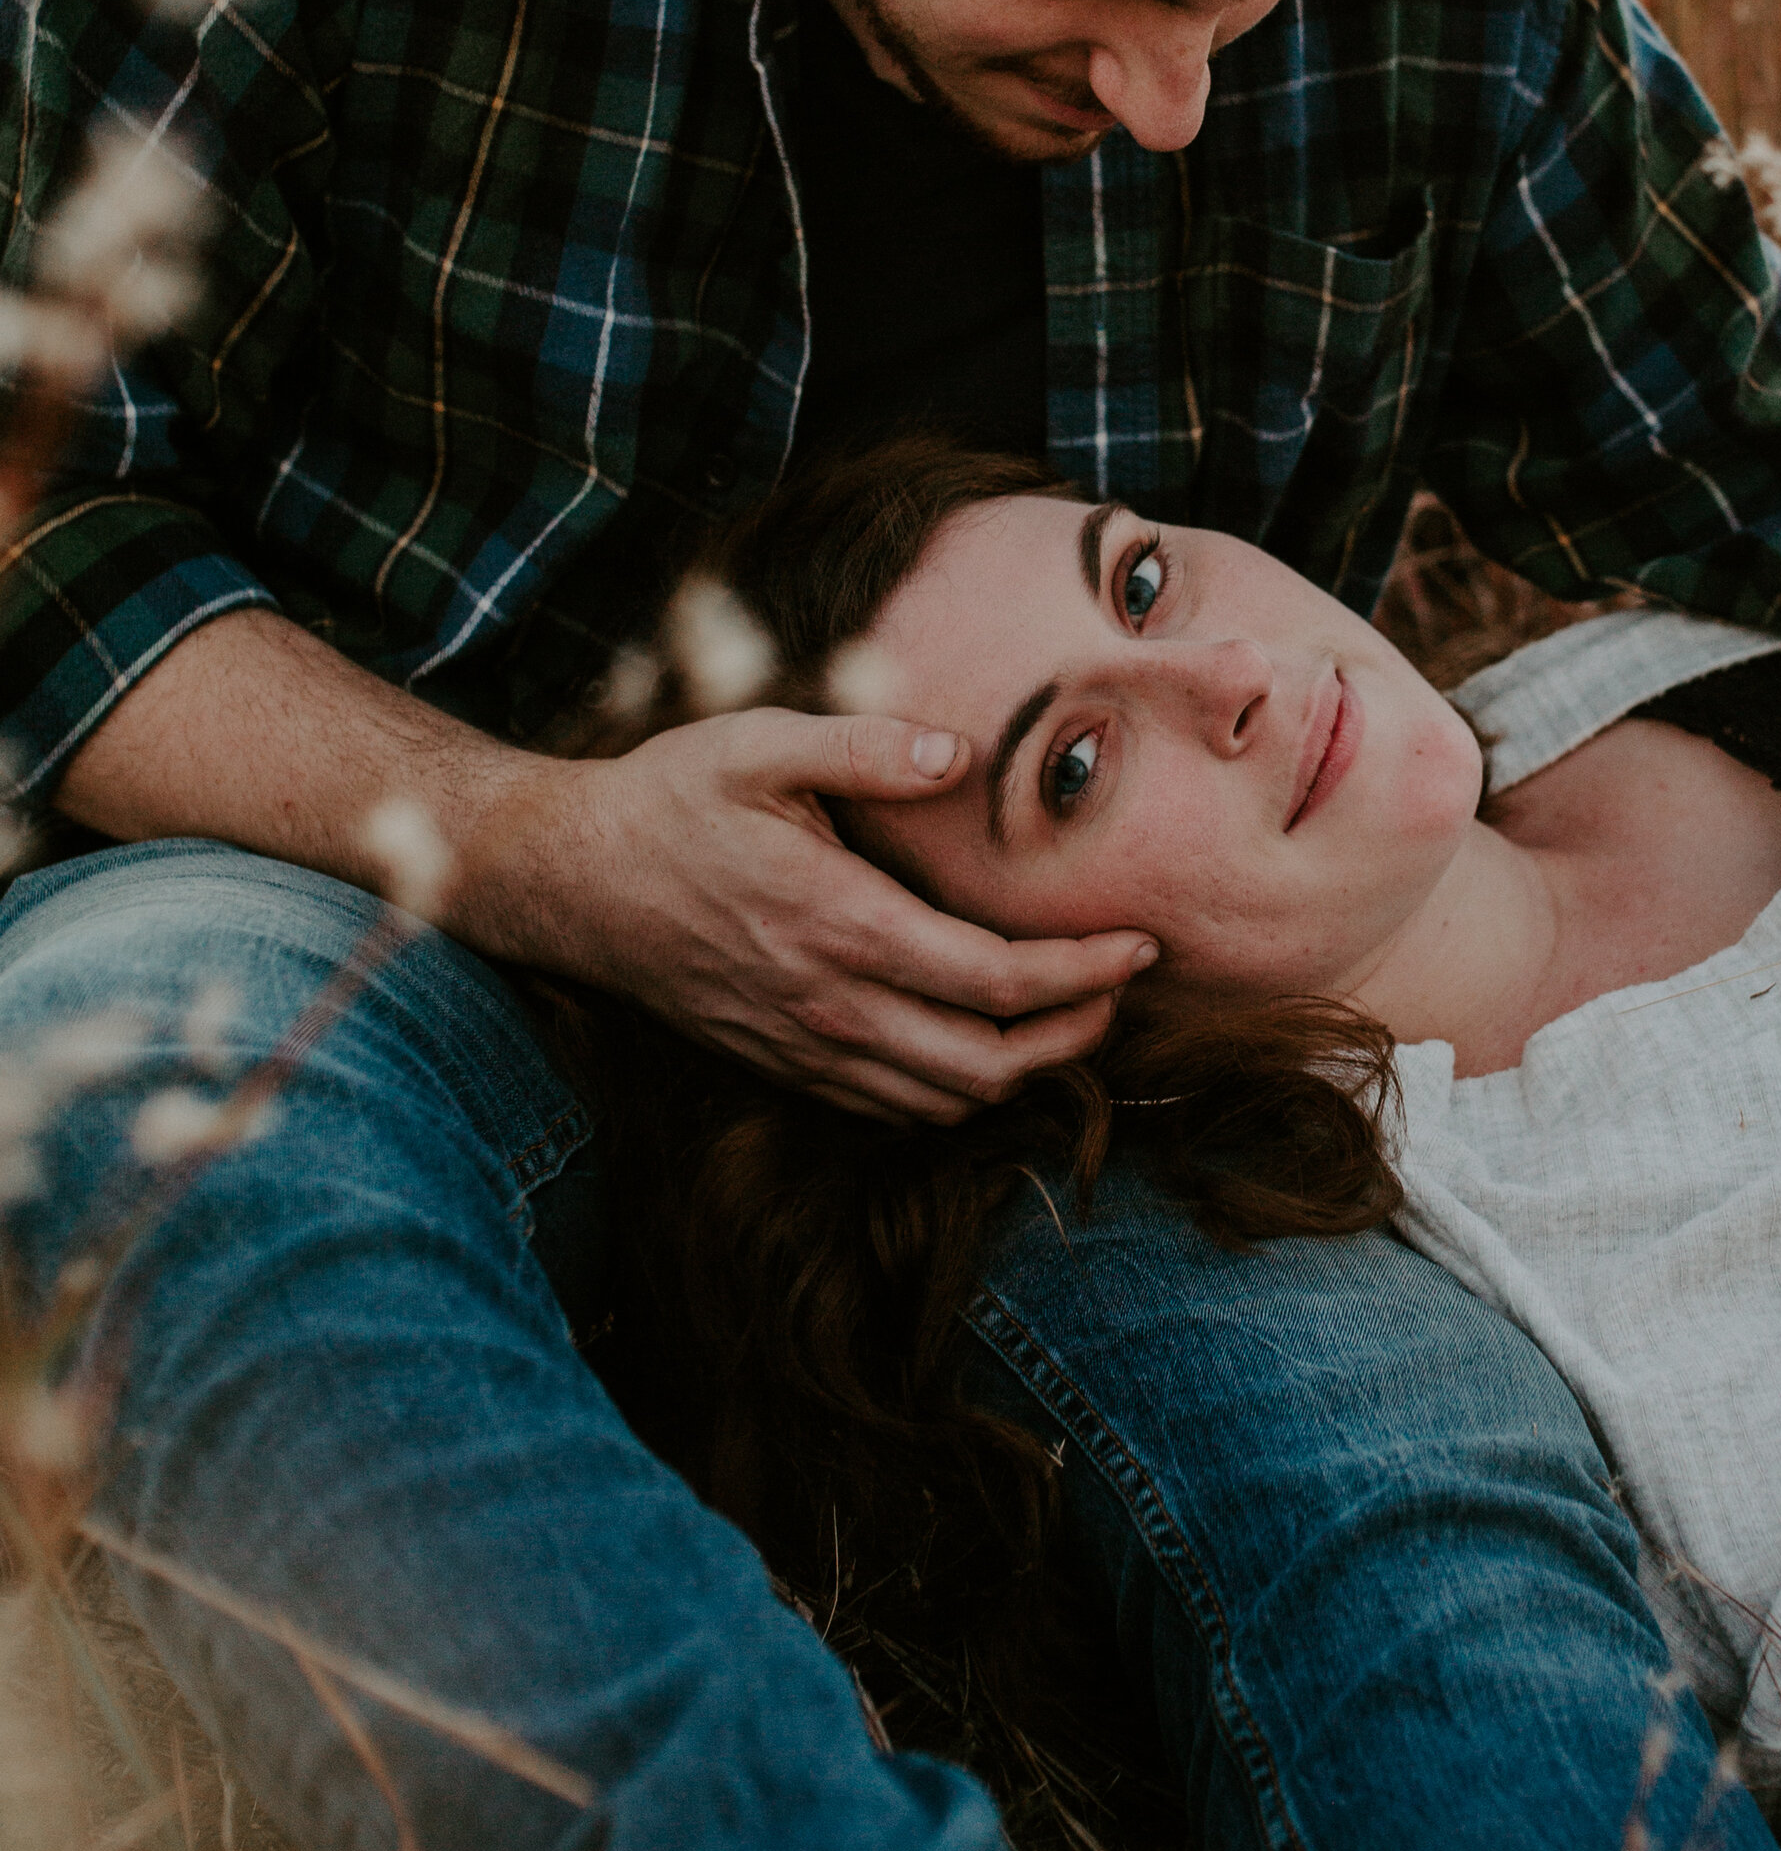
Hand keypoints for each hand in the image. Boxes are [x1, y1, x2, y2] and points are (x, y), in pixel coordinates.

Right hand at [474, 711, 1158, 1124]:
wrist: (568, 881)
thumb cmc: (669, 799)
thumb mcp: (758, 743)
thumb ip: (867, 745)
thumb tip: (961, 754)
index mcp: (840, 926)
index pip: (997, 982)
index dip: (1084, 974)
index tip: (1141, 946)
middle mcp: (829, 1005)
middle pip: (987, 1066)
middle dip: (1075, 1036)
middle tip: (1123, 986)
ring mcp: (802, 1048)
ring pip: (943, 1101)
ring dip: (1021, 1072)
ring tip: (1072, 1016)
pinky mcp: (780, 1064)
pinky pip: (891, 1107)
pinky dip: (956, 1090)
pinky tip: (983, 1041)